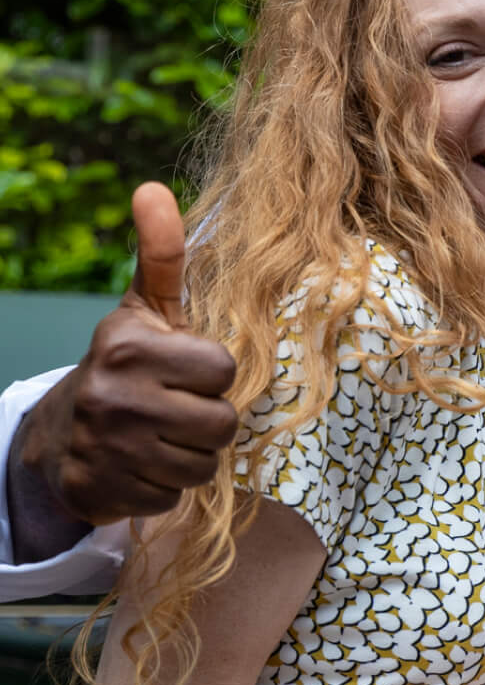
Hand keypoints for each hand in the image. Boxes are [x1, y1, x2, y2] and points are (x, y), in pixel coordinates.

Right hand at [10, 185, 237, 547]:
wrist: (62, 434)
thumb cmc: (127, 363)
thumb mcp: (145, 309)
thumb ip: (163, 254)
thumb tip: (154, 187)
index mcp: (130, 347)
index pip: (222, 370)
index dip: (212, 375)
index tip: (185, 371)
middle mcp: (115, 398)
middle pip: (221, 424)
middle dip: (207, 420)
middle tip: (177, 409)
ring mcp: (106, 449)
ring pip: (203, 465)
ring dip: (191, 456)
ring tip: (162, 437)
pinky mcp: (101, 493)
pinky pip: (173, 497)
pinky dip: (164, 486)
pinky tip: (141, 466)